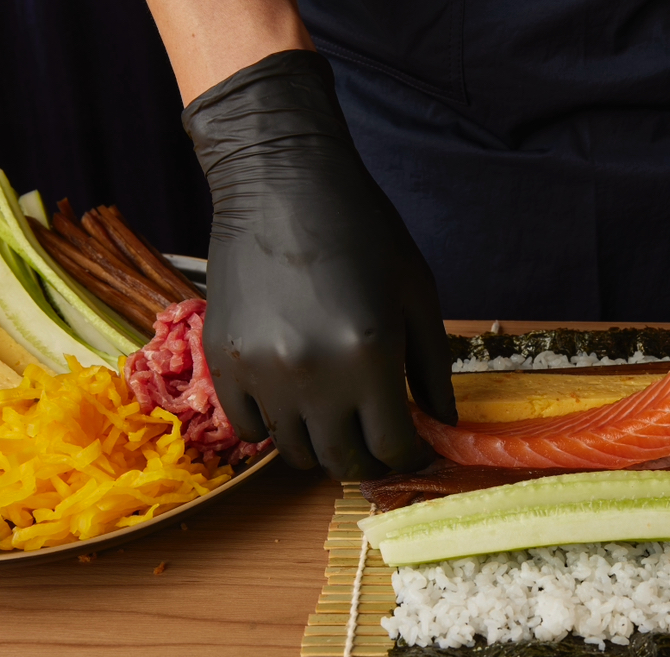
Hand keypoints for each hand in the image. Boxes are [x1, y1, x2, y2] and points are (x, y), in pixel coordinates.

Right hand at [183, 51, 456, 479]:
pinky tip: (298, 401)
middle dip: (371, 459)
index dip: (413, 457)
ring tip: (341, 418)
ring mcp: (261, 373)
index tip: (418, 448)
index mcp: (370, 355)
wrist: (279, 181)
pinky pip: (250, 430)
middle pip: (344, 462)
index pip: (393, 447)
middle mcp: (313, 376)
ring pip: (296, 453)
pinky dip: (278, 427)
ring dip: (325, 446)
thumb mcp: (417, 294)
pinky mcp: (224, 363)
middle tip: (381, 440)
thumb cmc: (363, 230)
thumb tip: (445, 424)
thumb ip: (433, 367)